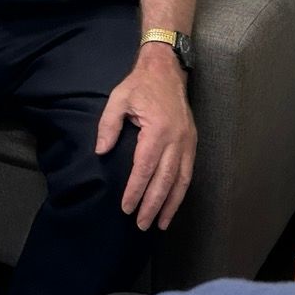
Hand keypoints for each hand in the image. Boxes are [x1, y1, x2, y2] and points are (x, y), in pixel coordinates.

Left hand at [96, 46, 195, 229]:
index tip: (127, 207)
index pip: (145, 167)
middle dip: (153, 205)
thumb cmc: (140, 85)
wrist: (167, 69)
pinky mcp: (192, 142)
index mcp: (157, 129)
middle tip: (142, 225)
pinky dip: (181, 191)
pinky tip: (173, 204)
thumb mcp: (119, 98)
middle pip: (164, 180)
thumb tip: (101, 151)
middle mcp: (176, 139)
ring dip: (171, 204)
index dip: (136, 189)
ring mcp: (187, 142)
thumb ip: (108, 125)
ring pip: (181, 180)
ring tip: (160, 224)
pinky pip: (188, 172)